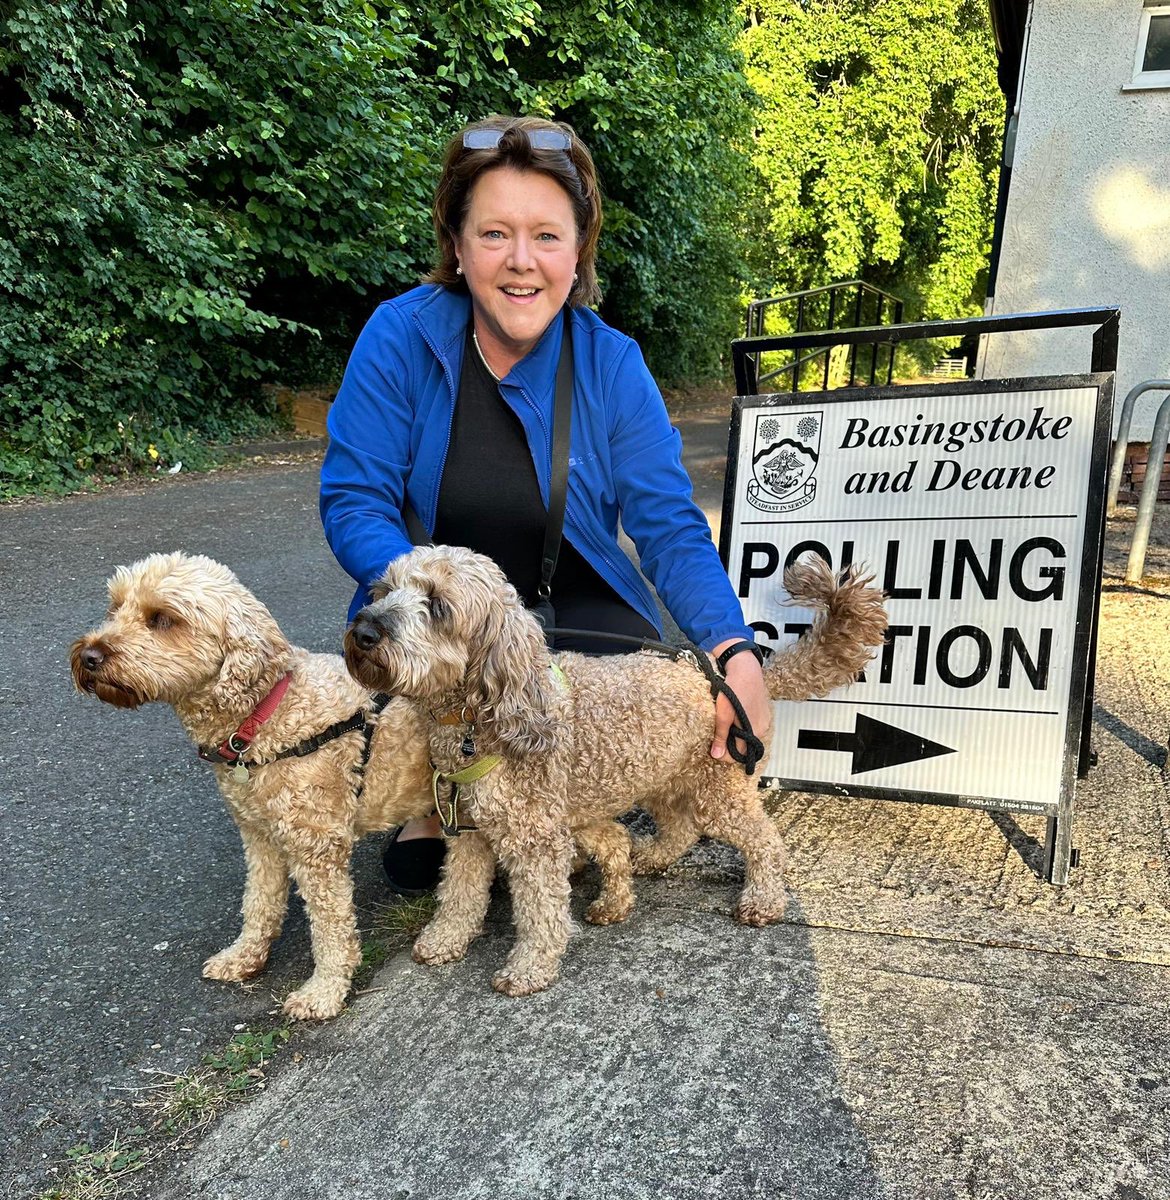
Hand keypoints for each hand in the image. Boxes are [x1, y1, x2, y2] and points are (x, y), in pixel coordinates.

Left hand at [709, 644, 771, 764]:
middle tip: (718, 732)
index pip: (738, 755)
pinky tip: (736, 715)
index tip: (714, 746)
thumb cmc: (734, 688)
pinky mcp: (765, 714)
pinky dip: (744, 726)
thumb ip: (721, 736)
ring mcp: (765, 721)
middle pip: (744, 747)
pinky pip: (753, 727)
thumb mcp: (723, 713)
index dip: (724, 753)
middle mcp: (762, 729)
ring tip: (727, 721)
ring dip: (737, 734)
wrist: (746, 669)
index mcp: (752, 731)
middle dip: (730, 743)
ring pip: (748, 736)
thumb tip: (717, 755)